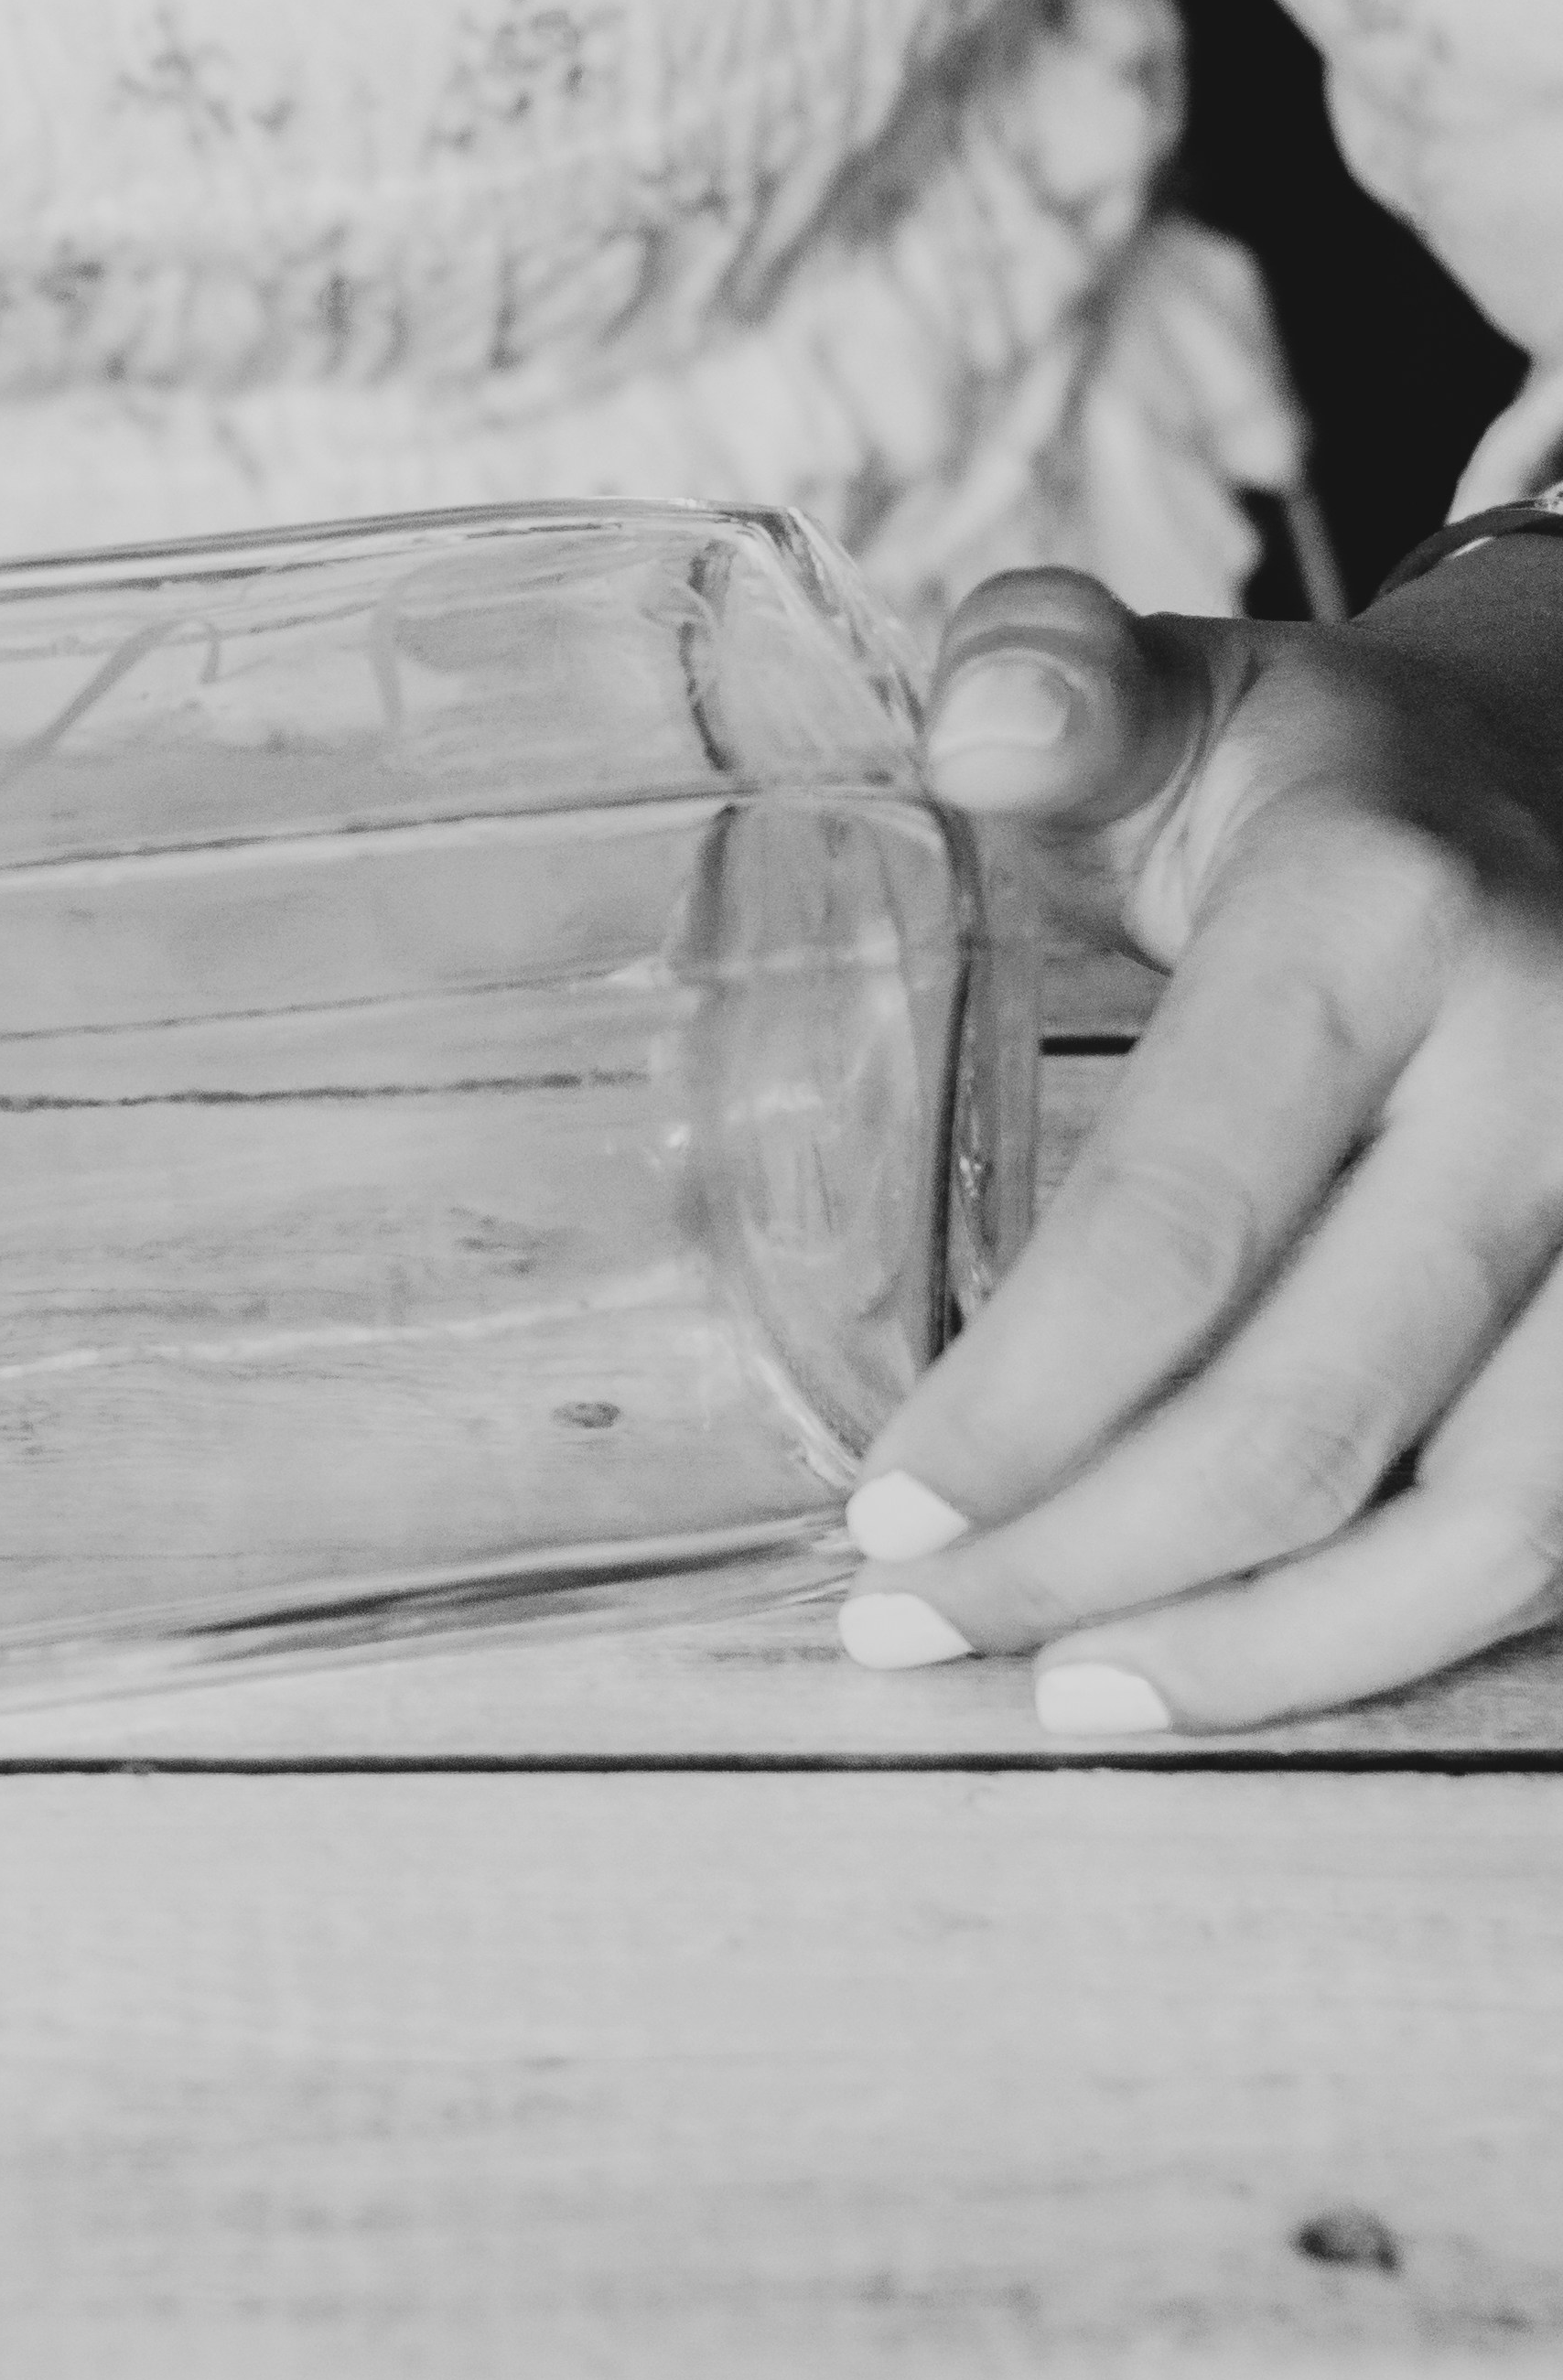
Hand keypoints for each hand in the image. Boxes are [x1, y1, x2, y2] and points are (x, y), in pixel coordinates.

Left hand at [841, 557, 1562, 1734]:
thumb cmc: (1334, 778)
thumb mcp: (1185, 695)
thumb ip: (1053, 689)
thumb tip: (981, 725)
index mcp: (1390, 918)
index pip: (1179, 1224)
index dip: (1024, 1406)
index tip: (884, 1517)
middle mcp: (1558, 1079)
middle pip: (1314, 1413)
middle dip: (1092, 1562)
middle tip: (913, 1627)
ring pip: (1481, 1524)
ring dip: (1262, 1646)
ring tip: (1068, 1690)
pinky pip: (1561, 1536)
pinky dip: (1397, 1629)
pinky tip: (1237, 1657)